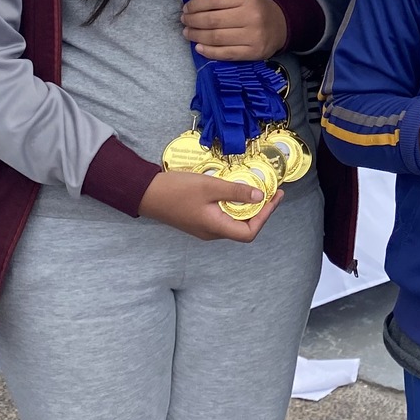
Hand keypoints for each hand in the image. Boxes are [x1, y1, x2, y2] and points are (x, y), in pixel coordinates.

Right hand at [137, 170, 282, 241]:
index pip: (249, 232)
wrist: (145, 193)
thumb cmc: (177, 190)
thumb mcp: (210, 186)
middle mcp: (211, 232)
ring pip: (233, 222)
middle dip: (261, 210)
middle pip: (244, 228)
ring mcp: (204, 228)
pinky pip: (223, 216)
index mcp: (216, 227)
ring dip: (248, 208)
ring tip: (257, 189)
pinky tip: (236, 191)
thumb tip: (260, 196)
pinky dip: (234, 205)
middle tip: (271, 191)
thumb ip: (236, 192)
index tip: (274, 197)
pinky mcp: (198, 220)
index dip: (265, 216)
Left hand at [181, 0, 285, 60]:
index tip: (185, 8)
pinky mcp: (253, 53)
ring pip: (216, 38)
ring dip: (197, 36)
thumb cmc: (255, 8)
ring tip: (188, 33)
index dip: (196, 4)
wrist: (280, 25)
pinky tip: (199, 47)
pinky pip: (225, 53)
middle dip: (193, 21)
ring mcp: (252, 36)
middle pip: (212, 20)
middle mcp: (251, 16)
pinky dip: (208, 51)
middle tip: (184, 21)